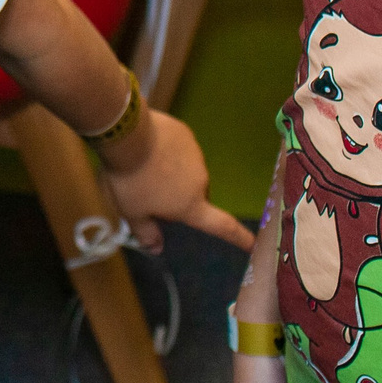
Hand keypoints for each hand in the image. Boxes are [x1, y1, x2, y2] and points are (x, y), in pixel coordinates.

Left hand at [102, 110, 256, 255]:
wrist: (128, 133)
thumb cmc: (131, 179)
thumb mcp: (131, 211)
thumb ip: (146, 232)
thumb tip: (157, 249)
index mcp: (191, 205)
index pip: (223, 226)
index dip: (240, 237)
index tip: (254, 243)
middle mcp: (200, 181)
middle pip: (195, 195)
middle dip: (179, 196)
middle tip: (152, 191)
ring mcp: (196, 155)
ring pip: (187, 170)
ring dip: (173, 171)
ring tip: (146, 166)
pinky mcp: (186, 134)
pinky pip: (180, 148)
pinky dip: (169, 151)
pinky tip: (150, 147)